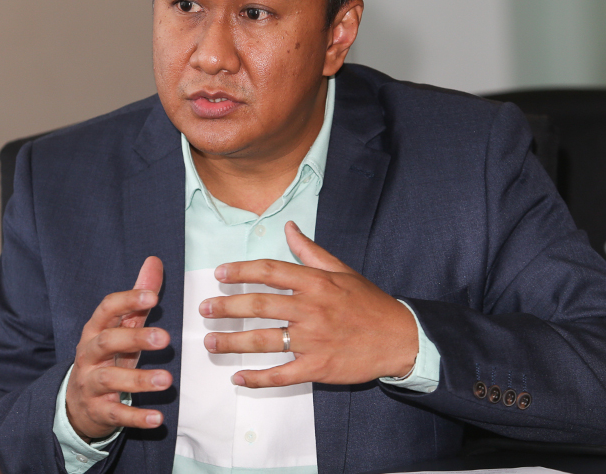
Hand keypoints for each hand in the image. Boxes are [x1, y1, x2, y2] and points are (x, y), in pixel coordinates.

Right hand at [65, 256, 170, 440]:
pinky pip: (116, 414)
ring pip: (110, 379)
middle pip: (107, 342)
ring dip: (139, 380)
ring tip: (167, 380)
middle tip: (165, 338)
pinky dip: (135, 416)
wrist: (77, 403)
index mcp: (95, 330)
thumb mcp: (121, 328)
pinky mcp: (99, 410)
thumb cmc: (106, 358)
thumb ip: (138, 299)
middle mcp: (89, 355)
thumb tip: (154, 261)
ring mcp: (91, 383)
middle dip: (135, 339)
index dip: (128, 301)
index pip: (106, 310)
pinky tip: (157, 418)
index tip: (153, 296)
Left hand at [199, 221, 417, 387]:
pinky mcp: (318, 367)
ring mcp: (314, 340)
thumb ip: (310, 251)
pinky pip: (281, 374)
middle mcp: (311, 309)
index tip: (219, 275)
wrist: (400, 338)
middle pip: (258, 305)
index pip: (269, 271)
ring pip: (263, 340)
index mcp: (315, 283)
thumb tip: (289, 227)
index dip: (240, 271)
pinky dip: (258, 378)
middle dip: (226, 307)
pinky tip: (238, 379)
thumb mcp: (342, 270)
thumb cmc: (369, 303)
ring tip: (211, 343)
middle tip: (205, 310)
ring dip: (232, 342)